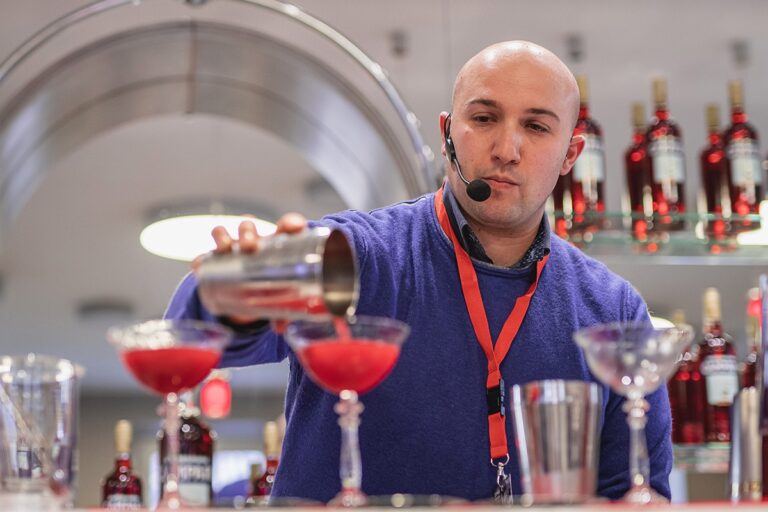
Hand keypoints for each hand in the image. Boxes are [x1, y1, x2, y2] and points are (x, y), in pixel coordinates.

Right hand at [192, 212, 307, 327]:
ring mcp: (231, 250)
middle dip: (248, 232)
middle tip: (250, 246)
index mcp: (277, 245)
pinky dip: (201, 260)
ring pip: (224, 234)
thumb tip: (281, 326)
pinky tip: (199, 267)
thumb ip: (284, 312)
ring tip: (224, 248)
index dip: (290, 222)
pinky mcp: (214, 262)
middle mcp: (253, 242)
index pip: (287, 226)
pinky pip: (204, 257)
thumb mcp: (281, 299)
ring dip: (223, 237)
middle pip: (248, 228)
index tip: (290, 227)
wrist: (248, 293)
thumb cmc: (272, 288)